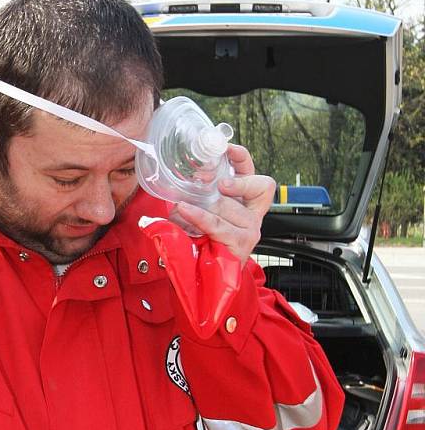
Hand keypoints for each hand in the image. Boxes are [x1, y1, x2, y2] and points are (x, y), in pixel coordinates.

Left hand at [173, 144, 274, 265]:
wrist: (202, 281)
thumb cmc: (199, 244)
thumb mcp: (195, 213)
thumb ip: (194, 197)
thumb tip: (178, 183)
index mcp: (245, 202)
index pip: (252, 173)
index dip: (242, 159)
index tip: (227, 148)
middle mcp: (252, 214)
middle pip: (250, 187)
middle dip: (225, 181)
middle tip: (205, 178)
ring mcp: (250, 229)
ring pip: (228, 205)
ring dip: (202, 205)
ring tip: (182, 209)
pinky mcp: (242, 243)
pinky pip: (217, 223)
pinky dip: (199, 215)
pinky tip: (185, 210)